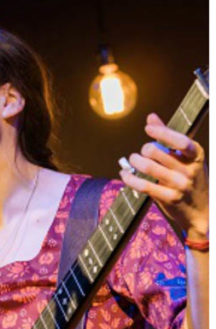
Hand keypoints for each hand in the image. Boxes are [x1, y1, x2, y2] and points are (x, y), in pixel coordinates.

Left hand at [121, 113, 208, 239]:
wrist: (202, 211)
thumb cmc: (190, 178)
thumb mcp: (186, 158)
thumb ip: (168, 138)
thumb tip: (151, 117)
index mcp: (196, 156)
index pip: (180, 141)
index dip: (163, 133)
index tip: (147, 128)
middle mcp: (190, 170)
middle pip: (157, 152)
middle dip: (144, 150)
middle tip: (141, 153)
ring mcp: (180, 185)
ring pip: (148, 167)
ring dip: (134, 162)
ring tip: (132, 160)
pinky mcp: (170, 198)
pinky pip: (143, 185)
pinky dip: (130, 178)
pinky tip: (125, 174)